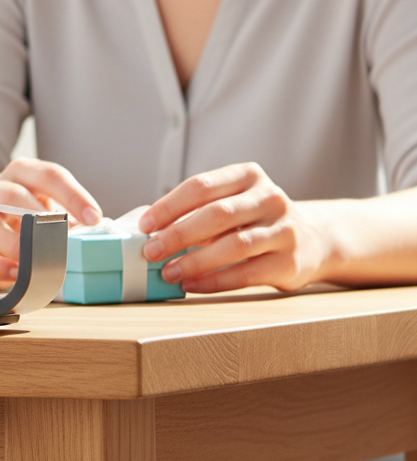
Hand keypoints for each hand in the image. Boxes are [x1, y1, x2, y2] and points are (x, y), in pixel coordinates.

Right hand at [0, 158, 101, 292]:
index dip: (74, 196)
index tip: (93, 219)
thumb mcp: (47, 213)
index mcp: (22, 174)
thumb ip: (68, 220)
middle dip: (39, 218)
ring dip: (16, 243)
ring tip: (35, 260)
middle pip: (14, 194)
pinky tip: (17, 274)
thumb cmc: (24, 223)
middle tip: (60, 239)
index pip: (50, 175)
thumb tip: (95, 235)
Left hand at [138, 163, 331, 293]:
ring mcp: (284, 229)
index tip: (145, 225)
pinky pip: (247, 273)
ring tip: (168, 272)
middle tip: (150, 251)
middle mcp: (269, 198)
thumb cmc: (255, 219)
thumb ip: (198, 210)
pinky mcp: (291, 262)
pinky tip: (192, 284)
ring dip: (195, 261)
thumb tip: (148, 230)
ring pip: (233, 245)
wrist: (314, 239)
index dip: (169, 206)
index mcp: (248, 176)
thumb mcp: (233, 202)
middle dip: (178, 234)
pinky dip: (215, 280)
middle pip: (216, 215)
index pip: (201, 187)